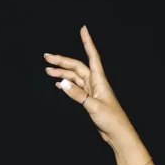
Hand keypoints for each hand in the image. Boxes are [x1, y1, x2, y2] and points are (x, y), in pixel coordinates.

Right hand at [45, 27, 140, 156]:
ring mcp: (92, 91)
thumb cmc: (111, 120)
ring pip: (74, 77)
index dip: (88, 42)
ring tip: (47, 71)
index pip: (92, 56)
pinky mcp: (89, 100)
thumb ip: (78, 95)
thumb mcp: (94, 106)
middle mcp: (95, 83)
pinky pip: (75, 88)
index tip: (83, 29)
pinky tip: (58, 83)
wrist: (118, 134)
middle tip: (46, 58)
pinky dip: (66, 85)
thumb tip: (62, 83)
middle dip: (62, 61)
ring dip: (61, 73)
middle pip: (77, 67)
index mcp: (99, 80)